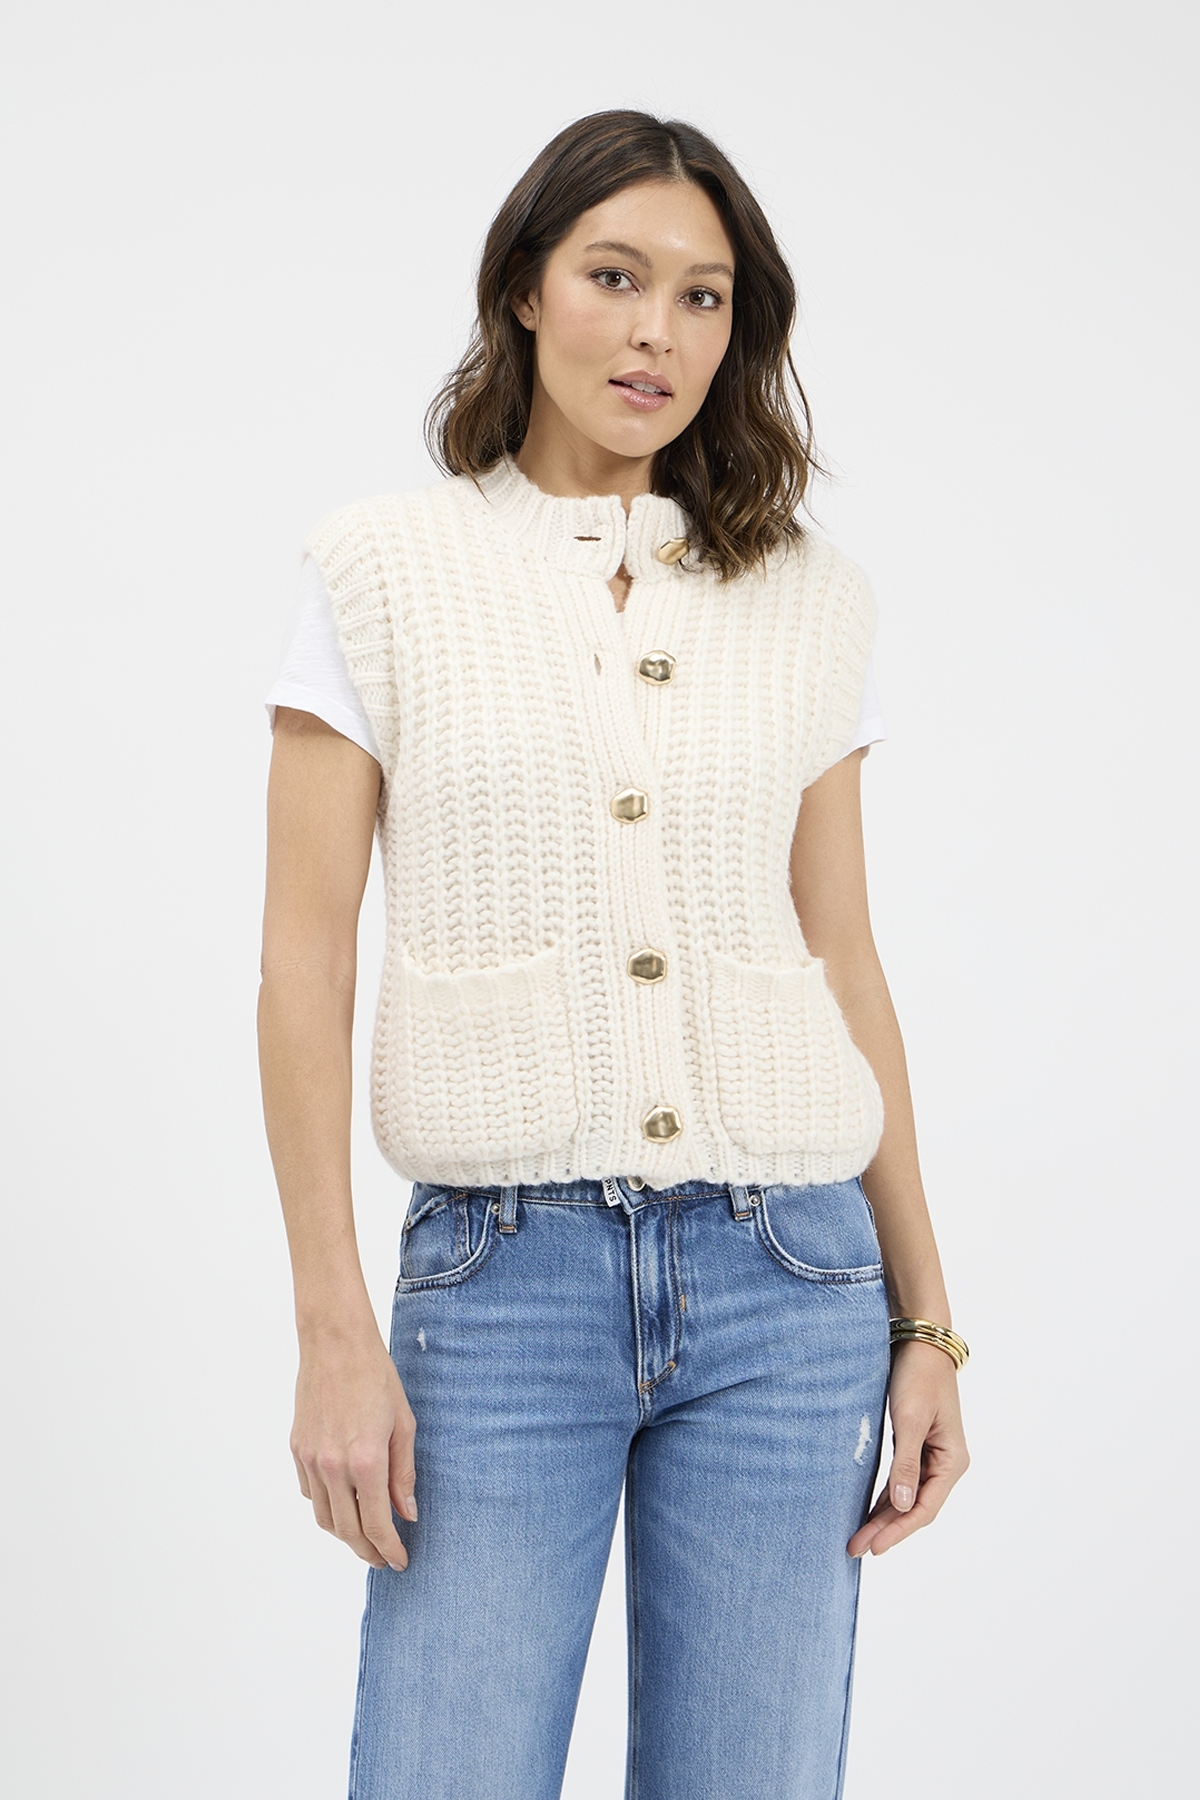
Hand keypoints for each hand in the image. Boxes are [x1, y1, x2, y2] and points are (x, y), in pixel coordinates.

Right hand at [290, 1334, 417, 1569]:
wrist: (335, 1343)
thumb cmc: (375, 1376)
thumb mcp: (403, 1423)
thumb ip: (404, 1473)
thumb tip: (406, 1512)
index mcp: (365, 1460)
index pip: (376, 1524)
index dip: (389, 1549)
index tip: (400, 1561)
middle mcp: (333, 1466)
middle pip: (347, 1530)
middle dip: (368, 1550)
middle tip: (384, 1558)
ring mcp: (310, 1459)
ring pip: (325, 1517)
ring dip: (345, 1535)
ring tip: (365, 1538)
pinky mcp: (297, 1449)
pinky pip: (311, 1493)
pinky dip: (327, 1507)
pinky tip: (344, 1503)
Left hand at [848, 1339, 968, 1556]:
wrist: (920, 1342)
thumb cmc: (918, 1376)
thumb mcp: (910, 1419)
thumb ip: (906, 1463)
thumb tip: (901, 1505)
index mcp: (952, 1460)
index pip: (924, 1508)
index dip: (897, 1530)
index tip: (872, 1547)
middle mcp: (946, 1464)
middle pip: (915, 1508)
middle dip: (886, 1529)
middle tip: (854, 1549)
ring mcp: (933, 1457)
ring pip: (907, 1498)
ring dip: (884, 1518)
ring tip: (858, 1537)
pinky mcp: (918, 1447)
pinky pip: (902, 1482)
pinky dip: (886, 1498)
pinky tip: (870, 1512)